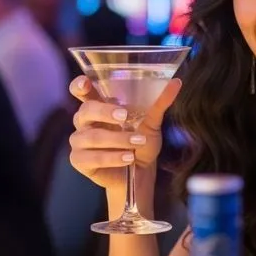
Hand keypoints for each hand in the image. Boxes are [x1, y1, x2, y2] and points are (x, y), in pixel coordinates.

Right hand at [68, 75, 181, 194]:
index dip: (79, 85)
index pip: (81, 90)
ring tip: (137, 143)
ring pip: (92, 136)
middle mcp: (85, 121)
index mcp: (98, 105)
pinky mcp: (79, 161)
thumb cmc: (141, 143)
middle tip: (124, 116)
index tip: (85, 83)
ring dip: (117, 140)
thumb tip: (176, 82)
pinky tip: (128, 158)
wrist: (140, 173)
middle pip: (85, 111)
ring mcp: (79, 141)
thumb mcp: (152, 122)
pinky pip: (91, 157)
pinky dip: (112, 158)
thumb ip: (160, 102)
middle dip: (104, 112)